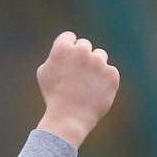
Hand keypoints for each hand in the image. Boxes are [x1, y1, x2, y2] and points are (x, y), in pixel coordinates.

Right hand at [35, 32, 120, 146]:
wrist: (68, 119)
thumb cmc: (53, 97)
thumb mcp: (45, 73)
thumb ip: (56, 56)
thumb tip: (68, 47)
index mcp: (62, 49)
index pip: (68, 37)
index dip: (66, 50)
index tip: (65, 64)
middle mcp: (82, 51)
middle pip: (84, 46)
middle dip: (80, 59)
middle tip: (74, 78)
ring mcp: (99, 62)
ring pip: (100, 56)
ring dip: (94, 67)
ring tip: (84, 85)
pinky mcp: (112, 74)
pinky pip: (109, 72)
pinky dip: (103, 81)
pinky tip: (93, 92)